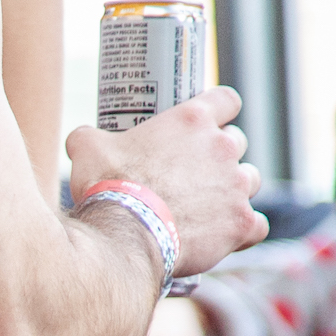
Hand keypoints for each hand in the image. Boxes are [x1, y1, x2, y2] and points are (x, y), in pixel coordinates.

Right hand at [65, 86, 267, 277]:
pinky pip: (256, 224)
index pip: (227, 100)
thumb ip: (88, 138)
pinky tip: (226, 235)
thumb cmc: (108, 186)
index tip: (207, 124)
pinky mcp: (240, 223)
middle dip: (222, 155)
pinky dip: (244, 229)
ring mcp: (236, 186)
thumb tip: (79, 139)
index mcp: (193, 120)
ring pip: (251, 180)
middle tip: (196, 172)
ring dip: (234, 190)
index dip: (219, 110)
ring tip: (209, 205)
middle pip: (238, 141)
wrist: (125, 234)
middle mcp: (223, 147)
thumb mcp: (87, 149)